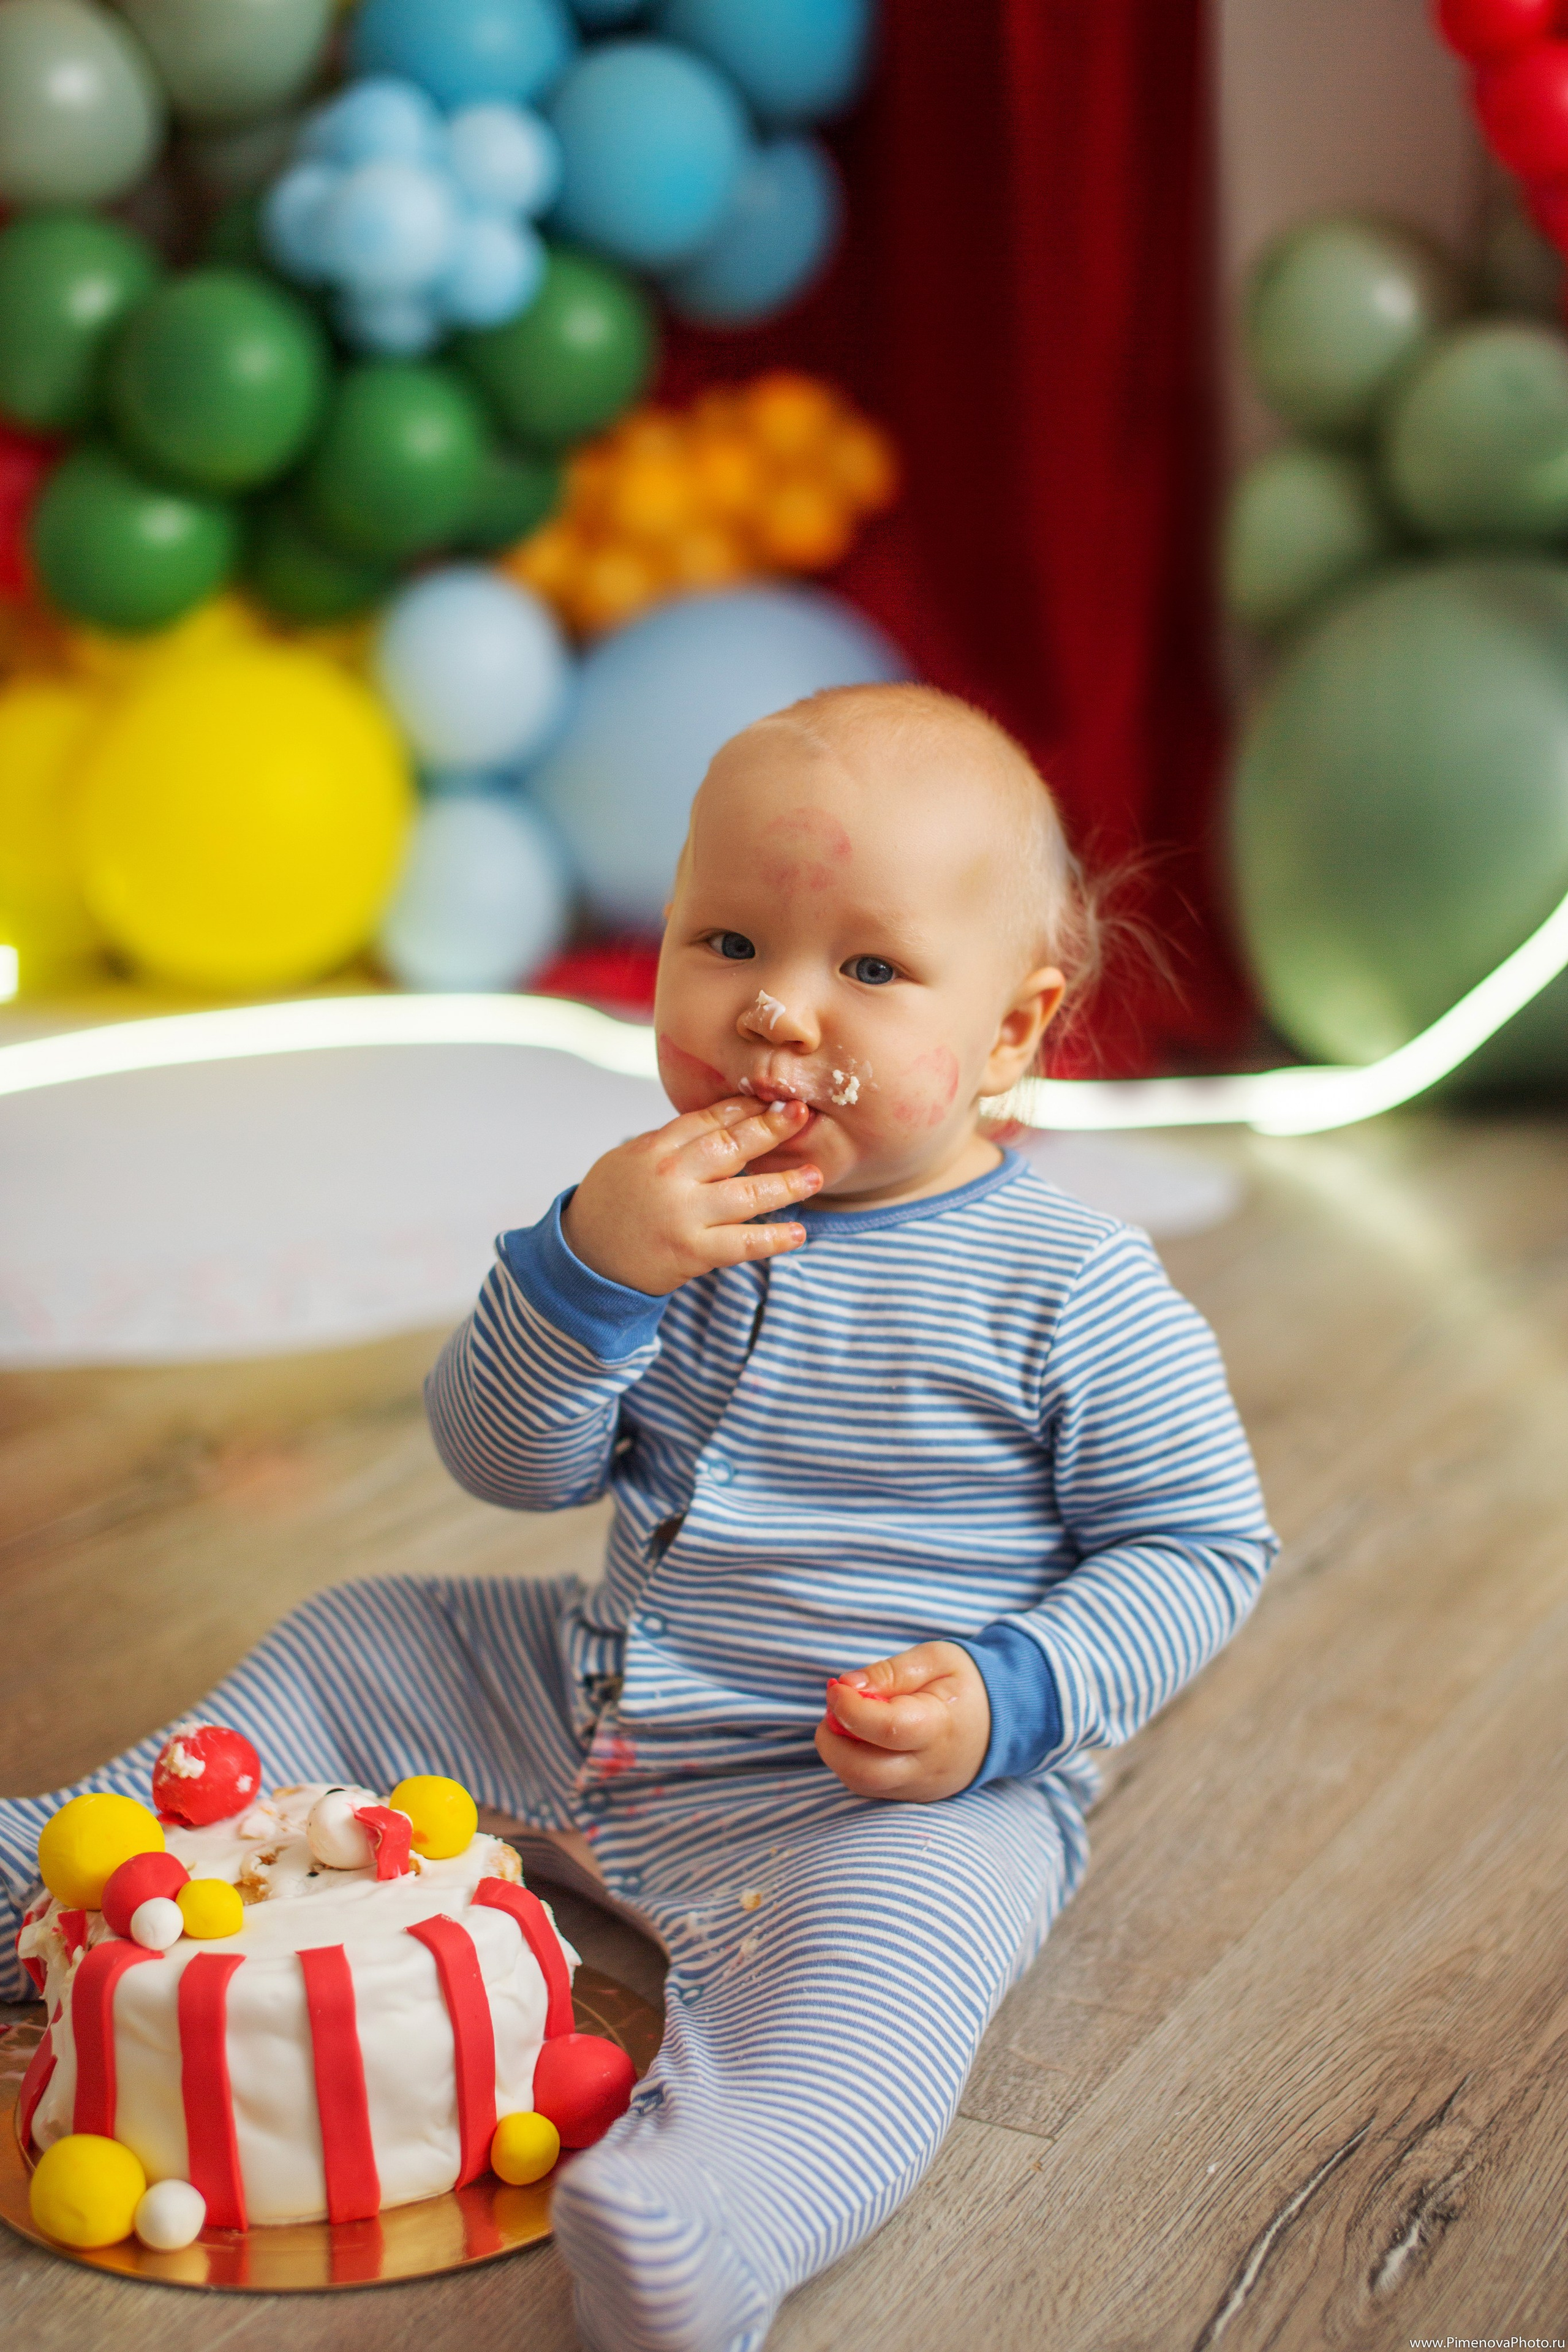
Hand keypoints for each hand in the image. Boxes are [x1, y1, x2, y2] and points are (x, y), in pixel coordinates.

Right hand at [562, 1097, 820, 1294]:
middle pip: (731, 1146)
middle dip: (771, 1129)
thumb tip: (719, 1121)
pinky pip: (742, 1244)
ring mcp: (683, 1215)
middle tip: (803, 1114)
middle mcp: (671, 1177)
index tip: (774, 1098)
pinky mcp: (692, 1252)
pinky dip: (773, 1239)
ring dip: (786, 1184)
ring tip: (815, 1175)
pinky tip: (798, 1233)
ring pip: (746, 1194)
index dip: (745, 1108)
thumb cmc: (610, 1205)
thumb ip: (671, 1143)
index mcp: (655, 1148)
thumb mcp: (630, 1159)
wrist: (584, 1258)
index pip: (708, 1120)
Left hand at [815, 1642, 990, 1802]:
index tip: (836, 1686)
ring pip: (862, 1784)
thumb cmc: (966, 1683)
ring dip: (840, 1752)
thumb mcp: (934, 1660)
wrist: (1006, 1719)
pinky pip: (870, 1788)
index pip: (887, 1729)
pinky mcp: (912, 1795)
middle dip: (833, 1740)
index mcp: (940, 1727)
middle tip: (835, 1707)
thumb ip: (889, 1672)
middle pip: (864, 1772)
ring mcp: (920, 1788)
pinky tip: (863, 1736)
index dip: (850, 1709)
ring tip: (851, 1717)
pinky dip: (854, 1762)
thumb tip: (846, 1686)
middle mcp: (929, 1768)